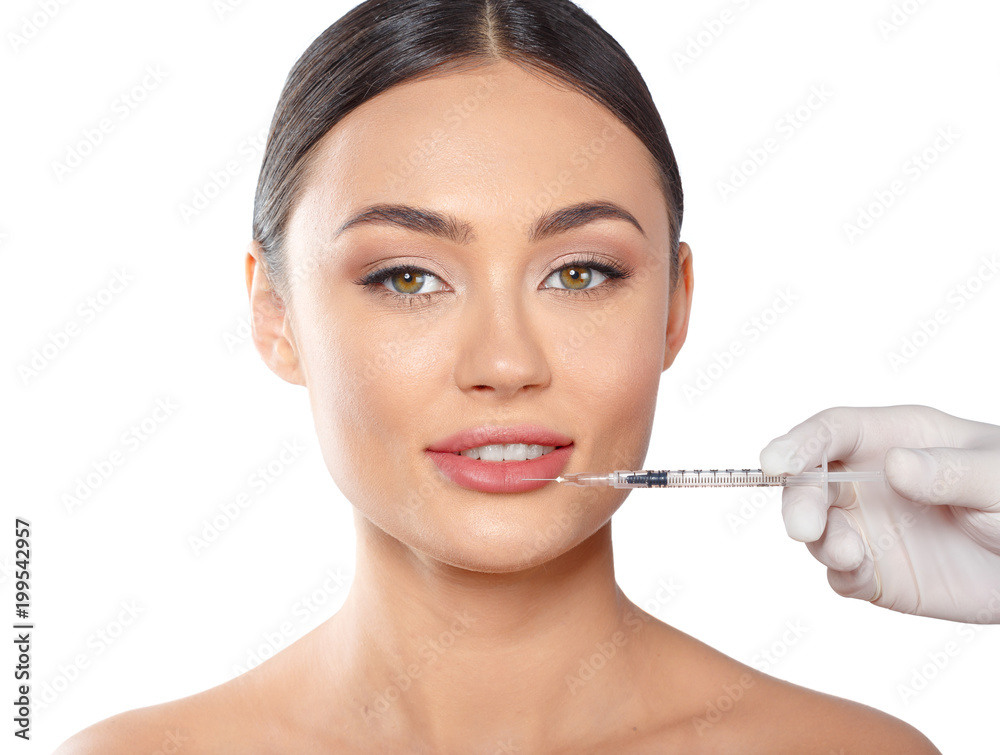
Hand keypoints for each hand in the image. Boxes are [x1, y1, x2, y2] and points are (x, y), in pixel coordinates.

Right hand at [760, 405, 999, 622]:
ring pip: (817, 529)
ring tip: (848, 555)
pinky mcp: (875, 571)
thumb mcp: (999, 478)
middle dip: (798, 501)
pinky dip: (839, 573)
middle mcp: (871, 479)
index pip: (833, 432)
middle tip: (804, 527)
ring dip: (819, 541)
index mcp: (896, 439)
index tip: (774, 462)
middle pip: (810, 480)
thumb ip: (950, 471)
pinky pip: (840, 573)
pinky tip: (859, 572)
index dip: (799, 443)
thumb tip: (895, 465)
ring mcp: (869, 526)